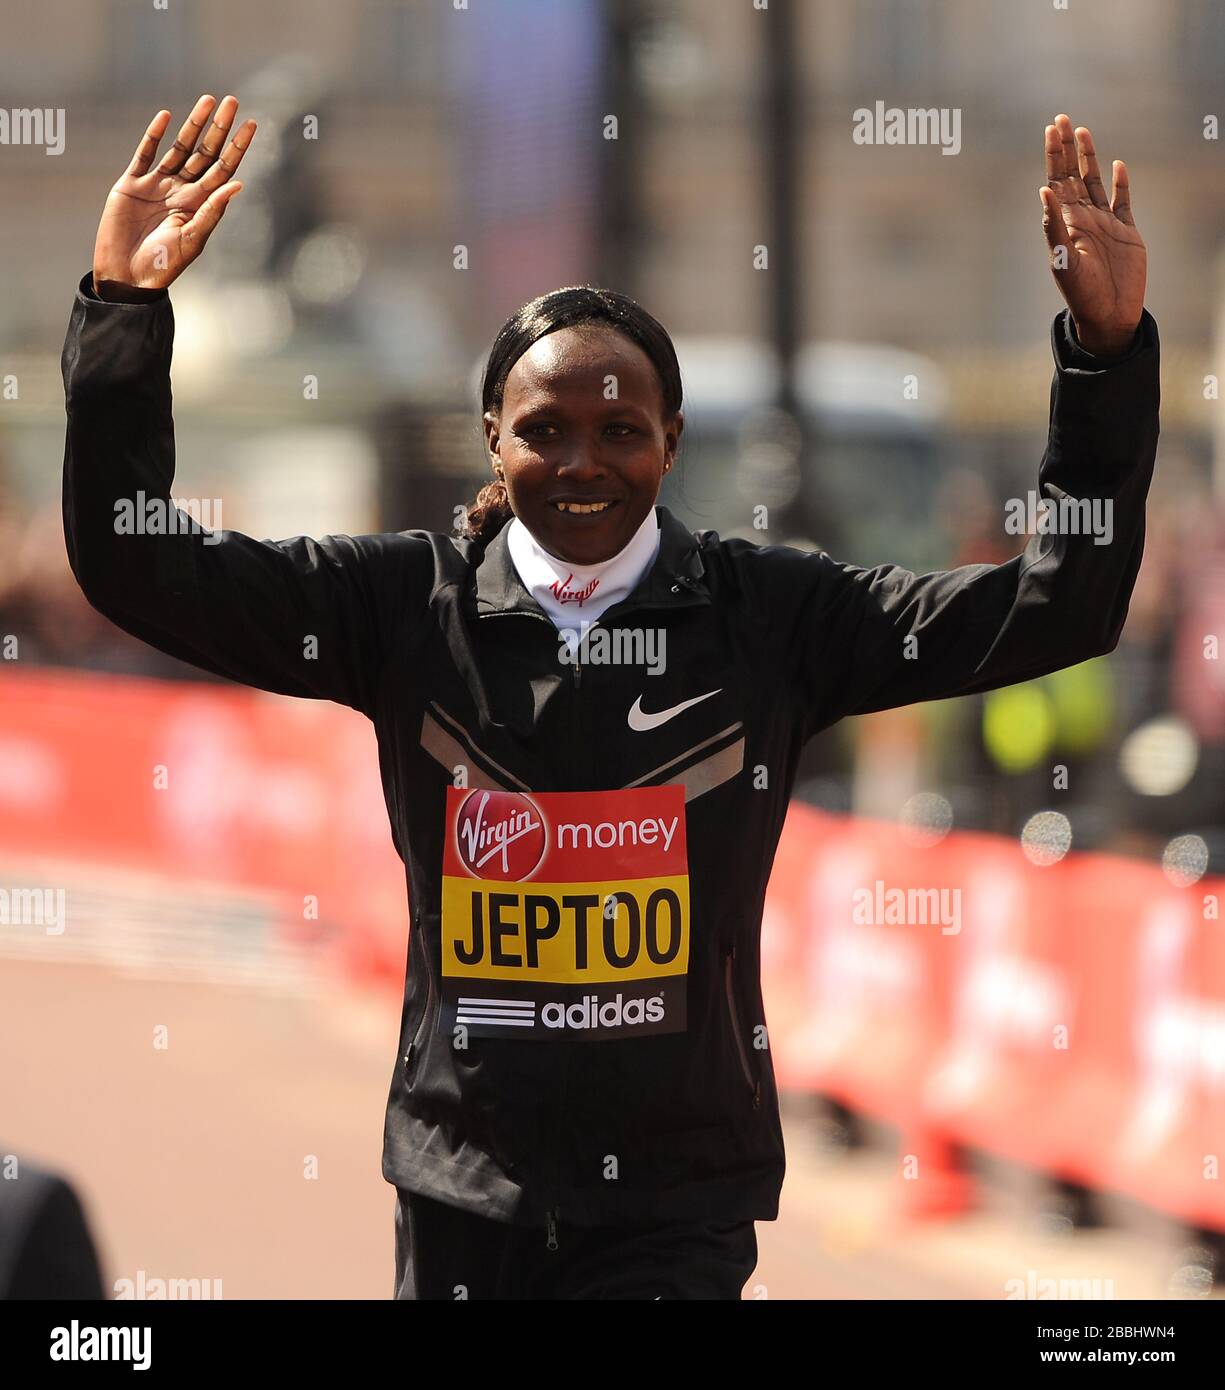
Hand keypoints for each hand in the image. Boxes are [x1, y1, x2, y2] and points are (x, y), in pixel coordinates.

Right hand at [91, 94, 255, 299]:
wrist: (127, 276)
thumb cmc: (163, 266)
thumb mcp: (192, 239)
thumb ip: (213, 212)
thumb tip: (238, 184)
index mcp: (201, 205)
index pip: (225, 169)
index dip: (238, 147)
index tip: (253, 124)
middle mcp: (182, 191)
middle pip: (205, 152)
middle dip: (219, 128)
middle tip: (233, 101)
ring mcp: (157, 185)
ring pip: (179, 148)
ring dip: (193, 125)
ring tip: (208, 100)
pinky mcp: (132, 184)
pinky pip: (145, 154)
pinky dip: (154, 135)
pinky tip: (166, 117)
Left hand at [1040, 114, 1146, 355]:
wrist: (1109, 316)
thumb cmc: (1082, 295)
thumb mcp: (1063, 262)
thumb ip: (1053, 228)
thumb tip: (1044, 191)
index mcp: (1065, 224)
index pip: (1057, 182)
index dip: (1053, 156)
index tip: (1050, 130)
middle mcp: (1083, 219)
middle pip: (1073, 175)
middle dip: (1067, 148)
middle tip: (1061, 119)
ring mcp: (1105, 224)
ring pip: (1095, 183)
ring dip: (1089, 158)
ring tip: (1082, 131)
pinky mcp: (1126, 232)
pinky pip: (1122, 201)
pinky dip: (1120, 184)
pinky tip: (1116, 166)